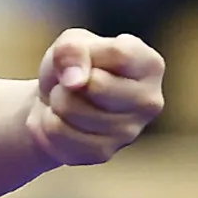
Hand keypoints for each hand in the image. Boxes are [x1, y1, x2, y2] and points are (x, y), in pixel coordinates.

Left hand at [28, 29, 164, 165]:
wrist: (53, 103)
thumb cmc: (72, 67)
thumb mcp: (70, 43)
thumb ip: (73, 49)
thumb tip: (76, 81)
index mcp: (150, 66)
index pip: (119, 54)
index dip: (86, 54)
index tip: (78, 58)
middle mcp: (148, 102)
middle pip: (96, 86)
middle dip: (68, 81)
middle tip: (69, 84)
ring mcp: (129, 132)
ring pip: (72, 111)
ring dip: (55, 103)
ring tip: (64, 101)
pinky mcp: (102, 153)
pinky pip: (59, 135)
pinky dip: (46, 124)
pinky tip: (58, 121)